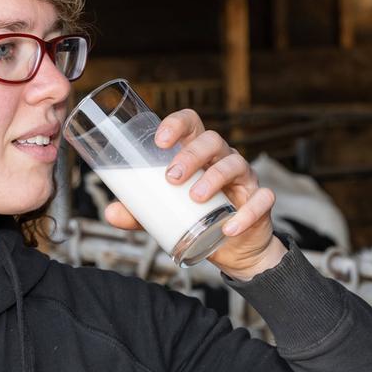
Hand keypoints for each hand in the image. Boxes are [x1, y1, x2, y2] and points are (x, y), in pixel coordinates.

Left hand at [101, 109, 287, 280]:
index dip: (177, 125)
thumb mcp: (164, 212)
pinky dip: (246, 213)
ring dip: (213, 177)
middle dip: (191, 155)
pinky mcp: (260, 203)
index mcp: (198, 153)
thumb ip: (139, 211)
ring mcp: (244, 179)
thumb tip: (110, 213)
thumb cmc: (196, 217)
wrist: (233, 248)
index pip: (191, 124)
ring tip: (195, 197)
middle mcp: (222, 159)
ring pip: (235, 164)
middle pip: (212, 141)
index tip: (159, 141)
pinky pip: (261, 201)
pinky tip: (228, 227)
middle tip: (171, 177)